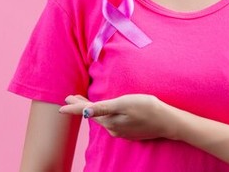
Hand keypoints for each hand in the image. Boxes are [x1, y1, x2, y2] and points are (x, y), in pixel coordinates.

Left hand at [58, 93, 178, 140]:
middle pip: (92, 115)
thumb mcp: (122, 103)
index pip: (86, 112)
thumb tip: (84, 111)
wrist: (167, 121)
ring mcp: (121, 131)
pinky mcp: (128, 131)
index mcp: (109, 121)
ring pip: (101, 118)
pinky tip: (103, 110)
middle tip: (70, 97)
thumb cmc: (146, 107)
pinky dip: (103, 114)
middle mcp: (112, 128)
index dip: (74, 107)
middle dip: (81, 105)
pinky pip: (111, 122)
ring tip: (83, 100)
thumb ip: (103, 108)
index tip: (61, 106)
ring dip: (92, 109)